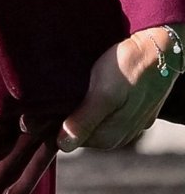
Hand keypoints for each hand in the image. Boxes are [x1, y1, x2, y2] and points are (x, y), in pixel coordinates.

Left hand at [59, 28, 180, 152]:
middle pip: (85, 133)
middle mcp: (122, 134)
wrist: (158, 47)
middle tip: (47, 101)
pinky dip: (94, 105)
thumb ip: (85, 121)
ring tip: (66, 94)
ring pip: (97, 123)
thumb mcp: (103, 94)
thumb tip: (62, 146)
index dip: (54, 127)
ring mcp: (131, 122)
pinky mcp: (135, 108)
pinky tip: (88, 92)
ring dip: (81, 112)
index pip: (73, 140)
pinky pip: (108, 113)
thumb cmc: (129, 67)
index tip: (36, 114)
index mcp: (111, 135)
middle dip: (67, 120)